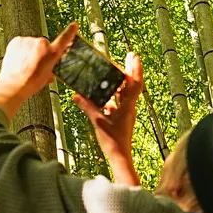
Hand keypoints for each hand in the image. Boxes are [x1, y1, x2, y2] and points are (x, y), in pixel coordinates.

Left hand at [0, 23, 78, 120]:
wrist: (12, 85)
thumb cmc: (30, 83)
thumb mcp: (46, 77)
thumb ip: (51, 69)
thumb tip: (50, 72)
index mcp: (52, 53)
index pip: (65, 38)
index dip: (71, 31)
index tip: (74, 25)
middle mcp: (42, 43)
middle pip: (43, 45)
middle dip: (40, 52)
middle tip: (34, 65)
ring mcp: (28, 40)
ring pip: (31, 44)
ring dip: (29, 51)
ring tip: (24, 64)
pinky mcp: (17, 40)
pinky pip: (21, 43)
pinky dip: (20, 50)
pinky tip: (18, 60)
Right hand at [72, 51, 145, 189]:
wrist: (120, 156)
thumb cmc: (112, 141)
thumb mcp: (98, 121)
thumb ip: (88, 107)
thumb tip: (76, 96)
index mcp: (128, 106)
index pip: (135, 83)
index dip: (135, 68)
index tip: (133, 55)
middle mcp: (130, 107)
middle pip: (133, 85)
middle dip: (130, 70)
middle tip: (128, 56)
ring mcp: (127, 112)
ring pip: (127, 93)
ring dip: (122, 82)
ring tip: (115, 72)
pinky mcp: (123, 118)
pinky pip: (120, 102)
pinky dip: (115, 95)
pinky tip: (106, 95)